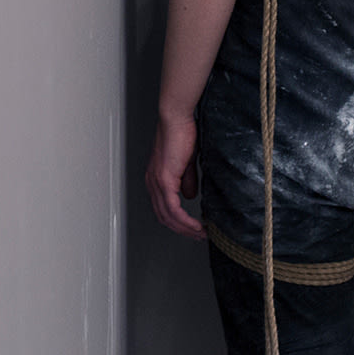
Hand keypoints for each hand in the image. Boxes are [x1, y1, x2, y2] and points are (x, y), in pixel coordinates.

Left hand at [145, 112, 203, 239]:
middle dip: (182, 230)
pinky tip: (196, 225)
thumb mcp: (187, 162)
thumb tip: (190, 196)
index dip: (178, 221)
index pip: (163, 208)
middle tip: (198, 235)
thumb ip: (187, 179)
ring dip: (185, 228)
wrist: (177, 118)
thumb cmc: (182, 133)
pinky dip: (185, 221)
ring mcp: (157, 182)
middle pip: (164, 217)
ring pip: (168, 216)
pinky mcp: (164, 180)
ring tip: (200, 233)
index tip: (193, 228)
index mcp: (156, 178)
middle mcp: (153, 182)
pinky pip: (173, 209)